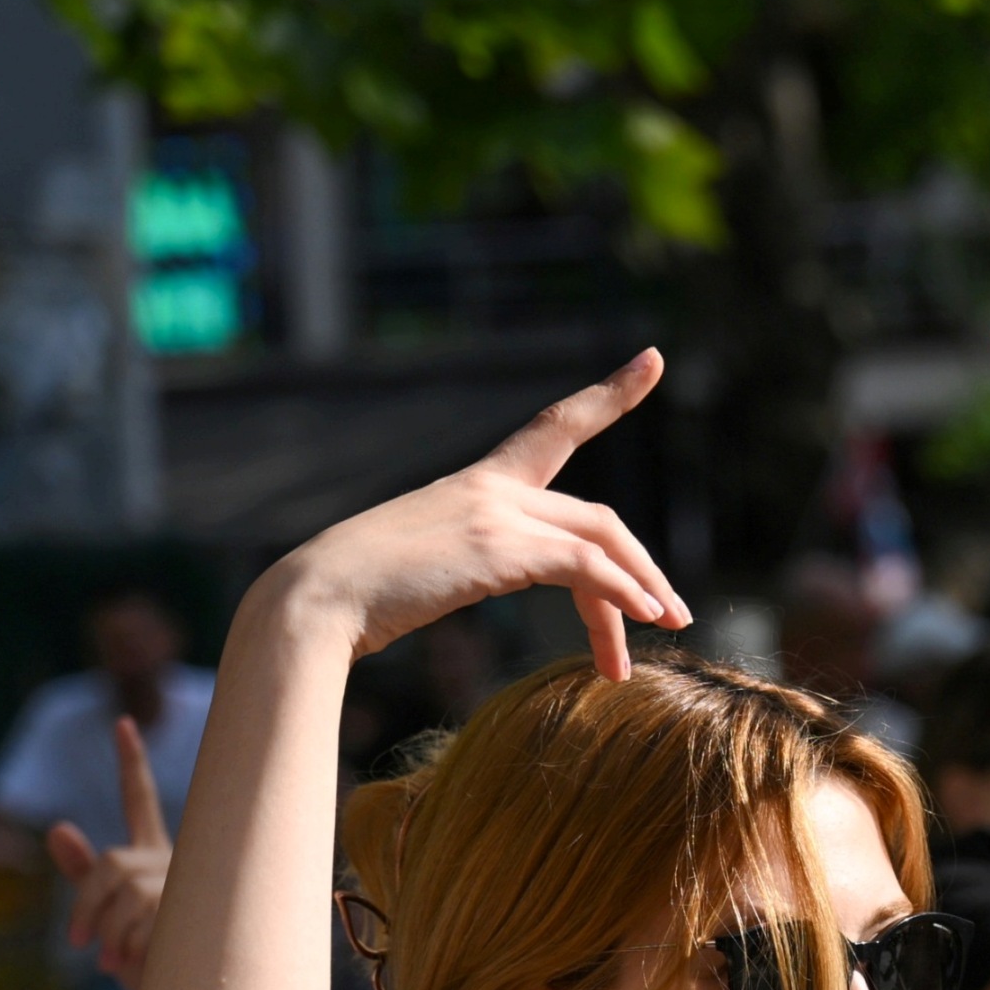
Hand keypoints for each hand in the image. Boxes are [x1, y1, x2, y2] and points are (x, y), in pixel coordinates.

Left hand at [50, 716, 177, 989]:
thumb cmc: (145, 963)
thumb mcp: (104, 919)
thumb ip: (84, 875)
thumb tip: (58, 827)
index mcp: (153, 860)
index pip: (140, 803)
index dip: (131, 764)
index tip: (123, 724)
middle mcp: (176, 866)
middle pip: (113, 862)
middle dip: (87, 901)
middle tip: (78, 942)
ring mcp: (190, 889)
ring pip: (126, 892)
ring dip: (108, 932)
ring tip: (114, 962)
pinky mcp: (196, 915)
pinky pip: (143, 918)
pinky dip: (127, 947)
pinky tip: (138, 964)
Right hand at [269, 351, 689, 677]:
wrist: (314, 599)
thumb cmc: (357, 594)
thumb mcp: (424, 565)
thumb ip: (467, 560)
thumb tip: (476, 580)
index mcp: (477, 485)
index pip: (555, 426)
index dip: (609, 393)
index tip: (652, 360)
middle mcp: (492, 487)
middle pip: (598, 517)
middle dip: (643, 567)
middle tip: (675, 613)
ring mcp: (494, 512)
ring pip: (601, 539)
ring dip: (642, 590)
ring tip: (668, 630)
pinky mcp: (497, 546)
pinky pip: (584, 565)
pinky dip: (621, 592)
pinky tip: (641, 622)